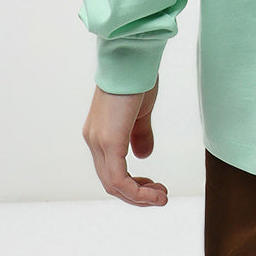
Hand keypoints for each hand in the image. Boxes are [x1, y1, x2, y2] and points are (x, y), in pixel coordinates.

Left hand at [82, 74, 168, 205]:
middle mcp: (94, 140)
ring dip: (139, 196)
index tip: (153, 185)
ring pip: (113, 184)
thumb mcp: (140, 111)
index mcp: (100, 133)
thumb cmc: (137, 76)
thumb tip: (143, 156)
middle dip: (137, 194)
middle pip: (110, 181)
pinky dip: (137, 191)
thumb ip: (139, 134)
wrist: (132, 57)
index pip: (111, 170)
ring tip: (160, 197)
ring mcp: (98, 142)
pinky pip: (119, 179)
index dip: (132, 183)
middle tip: (159, 195)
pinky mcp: (109, 141)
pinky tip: (154, 193)